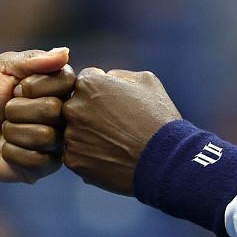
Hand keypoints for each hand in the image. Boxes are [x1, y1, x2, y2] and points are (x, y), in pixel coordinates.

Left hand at [0, 47, 73, 183]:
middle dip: (18, 109)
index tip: (16, 87)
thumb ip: (32, 59)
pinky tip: (5, 148)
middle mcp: (60, 114)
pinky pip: (37, 160)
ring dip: (13, 131)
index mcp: (54, 87)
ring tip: (3, 129)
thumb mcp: (0, 68)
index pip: (66, 81)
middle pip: (54, 109)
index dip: (35, 85)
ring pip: (45, 136)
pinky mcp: (43, 166)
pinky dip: (12, 152)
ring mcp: (54, 141)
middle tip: (5, 110)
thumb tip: (65, 52)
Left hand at [61, 67, 181, 194]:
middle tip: (116, 126)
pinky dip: (90, 156)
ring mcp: (71, 136)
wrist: (165, 160)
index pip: (86, 82)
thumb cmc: (158, 118)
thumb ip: (118, 75)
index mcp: (88, 84)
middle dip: (91, 113)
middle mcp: (73, 107)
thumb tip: (106, 78)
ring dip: (89, 135)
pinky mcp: (73, 161)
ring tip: (115, 144)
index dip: (103, 92)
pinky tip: (111, 157)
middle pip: (76, 107)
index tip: (117, 105)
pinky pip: (77, 154)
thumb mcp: (145, 81)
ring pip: (74, 132)